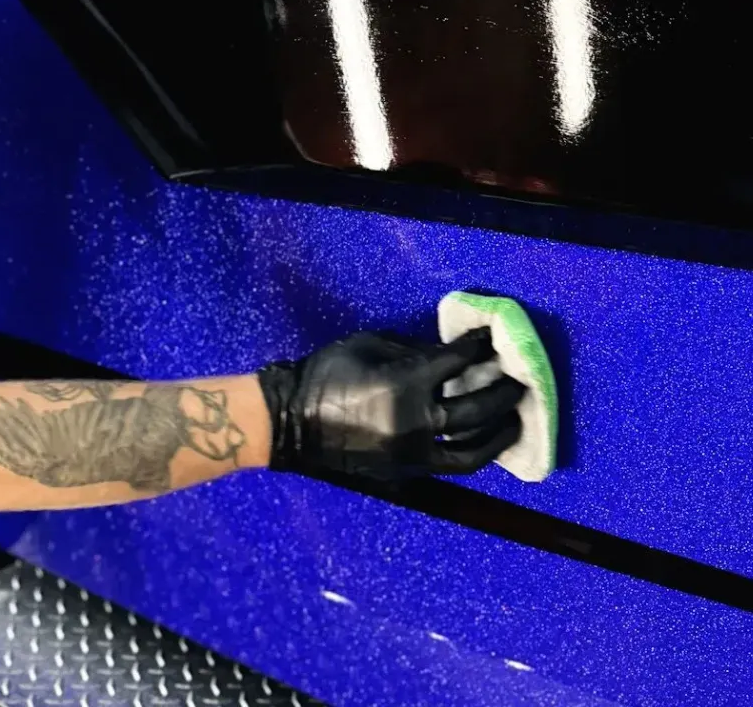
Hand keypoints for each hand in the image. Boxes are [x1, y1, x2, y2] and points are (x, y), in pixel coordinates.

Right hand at [257, 328, 523, 484]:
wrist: (291, 423)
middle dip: (504, 391)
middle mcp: (416, 423)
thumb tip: (449, 353)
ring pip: (473, 450)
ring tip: (515, 419)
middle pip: (478, 409)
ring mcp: (413, 455)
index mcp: (404, 386)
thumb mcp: (367, 345)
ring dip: (500, 433)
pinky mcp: (407, 473)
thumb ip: (412, 349)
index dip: (478, 348)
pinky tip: (484, 440)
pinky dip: (473, 452)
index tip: (491, 339)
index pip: (457, 363)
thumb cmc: (325, 374)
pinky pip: (451, 465)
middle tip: (519, 379)